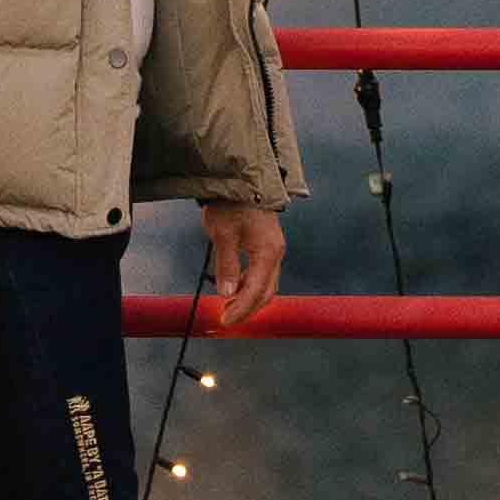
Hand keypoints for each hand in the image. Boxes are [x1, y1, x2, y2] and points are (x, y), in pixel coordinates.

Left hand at [199, 202, 286, 330]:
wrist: (241, 179)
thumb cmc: (230, 204)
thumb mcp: (223, 234)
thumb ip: (227, 265)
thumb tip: (226, 293)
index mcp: (268, 252)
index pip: (256, 291)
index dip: (241, 309)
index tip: (224, 321)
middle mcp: (276, 253)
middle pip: (266, 292)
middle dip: (247, 309)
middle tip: (225, 319)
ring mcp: (274, 249)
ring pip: (266, 284)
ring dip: (248, 298)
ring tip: (227, 306)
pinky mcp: (268, 245)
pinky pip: (263, 273)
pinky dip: (250, 285)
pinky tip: (235, 287)